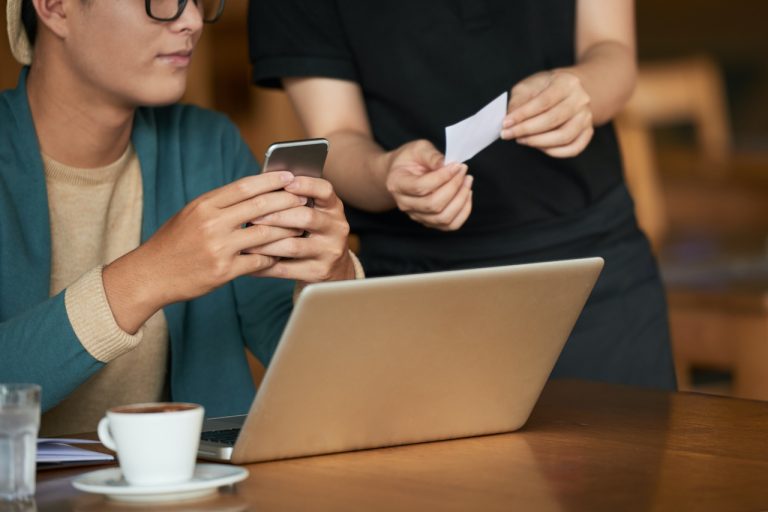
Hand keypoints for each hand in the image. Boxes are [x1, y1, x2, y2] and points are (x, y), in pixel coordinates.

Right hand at [103, 171, 304, 331]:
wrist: (150, 275)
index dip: (271, 180)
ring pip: (265, 234)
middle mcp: (212, 223)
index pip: (245, 186)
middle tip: (304, 199)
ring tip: (301, 227)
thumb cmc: (172, 243)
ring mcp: (219, 247)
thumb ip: (219, 205)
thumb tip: (252, 193)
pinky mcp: (224, 270)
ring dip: (287, 230)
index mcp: (204, 205)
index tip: (290, 176)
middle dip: (287, 201)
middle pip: (260, 207)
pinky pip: (259, 261)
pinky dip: (273, 257)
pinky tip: (283, 254)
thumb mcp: (190, 215)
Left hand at [245, 176, 355, 282]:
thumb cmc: (313, 233)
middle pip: (307, 217)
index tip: (286, 184)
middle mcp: (336, 228)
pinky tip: (250, 261)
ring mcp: (329, 252)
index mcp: (333, 208)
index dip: (306, 185)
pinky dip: (264, 265)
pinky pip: (286, 269)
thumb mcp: (314, 213)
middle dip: (277, 216)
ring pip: (293, 246)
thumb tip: (260, 186)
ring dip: (266, 243)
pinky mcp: (319, 272)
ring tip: (246, 241)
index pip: (325, 191)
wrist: (334, 268)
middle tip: (252, 217)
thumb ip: (294, 201)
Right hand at [385, 139, 473, 230]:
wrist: (402, 172)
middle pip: (433, 205)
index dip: (442, 177)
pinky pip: (450, 225)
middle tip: (463, 172)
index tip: (457, 165)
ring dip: (461, 199)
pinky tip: (466, 194)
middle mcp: (404, 204)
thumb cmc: (410, 159)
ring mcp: (417, 215)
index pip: (421, 187)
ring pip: (443, 218)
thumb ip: (431, 156)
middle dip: (454, 187)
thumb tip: (447, 165)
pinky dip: (463, 211)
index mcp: (397, 184)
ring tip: (467, 181)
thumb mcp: (418, 149)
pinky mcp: (429, 221)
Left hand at [500, 70, 593, 157]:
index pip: (544, 102)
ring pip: (564, 136)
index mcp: (567, 82)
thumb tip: (509, 121)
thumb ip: (518, 102)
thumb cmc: (544, 89)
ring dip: (538, 142)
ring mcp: (586, 117)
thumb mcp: (528, 87)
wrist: (569, 91)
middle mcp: (581, 99)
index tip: (505, 123)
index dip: (523, 115)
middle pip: (553, 120)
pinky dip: (554, 152)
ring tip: (521, 140)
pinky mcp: (588, 132)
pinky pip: (573, 148)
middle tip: (508, 134)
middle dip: (527, 130)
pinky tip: (539, 147)